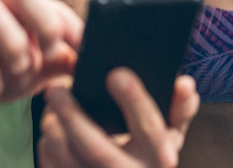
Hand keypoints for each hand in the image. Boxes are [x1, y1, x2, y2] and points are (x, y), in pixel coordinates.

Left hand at [38, 69, 198, 167]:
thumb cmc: (152, 151)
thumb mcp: (172, 132)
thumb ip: (180, 107)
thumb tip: (184, 83)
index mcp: (160, 155)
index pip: (149, 126)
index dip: (134, 100)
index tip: (115, 74)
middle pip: (97, 148)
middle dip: (73, 116)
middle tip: (55, 88)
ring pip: (68, 160)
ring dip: (54, 130)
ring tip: (51, 105)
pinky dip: (49, 147)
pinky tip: (53, 128)